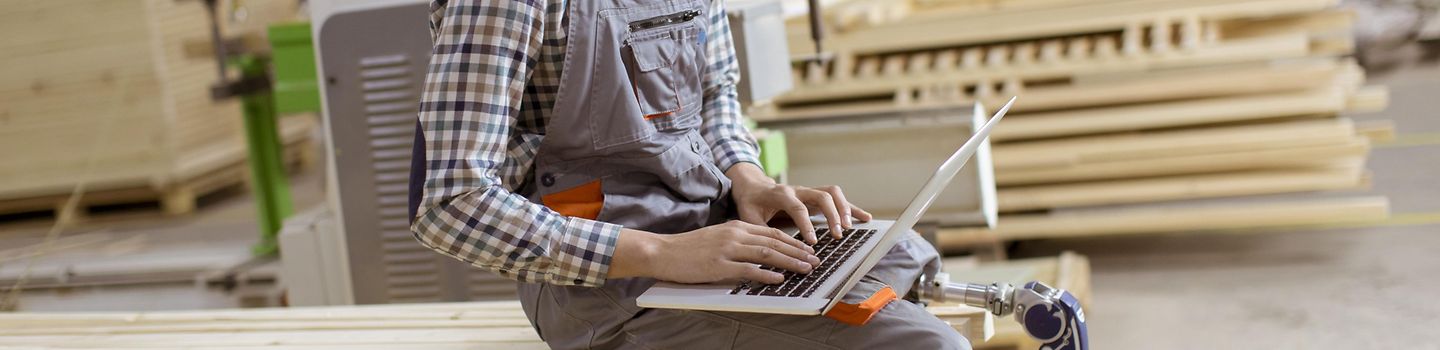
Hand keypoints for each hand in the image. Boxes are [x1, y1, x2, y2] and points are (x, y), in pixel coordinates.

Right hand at [611, 221, 819, 283]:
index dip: (794, 241)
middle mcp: (735, 234)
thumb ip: (738, 241)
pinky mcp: (719, 265)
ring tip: (806, 268)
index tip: (808, 249)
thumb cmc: (689, 248)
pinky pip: (748, 269)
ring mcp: (728, 249)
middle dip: (799, 251)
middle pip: (775, 241)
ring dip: (790, 262)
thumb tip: (759, 252)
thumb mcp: (717, 237)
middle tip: (815, 260)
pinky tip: (779, 279)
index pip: (772, 232)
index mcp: (736, 226)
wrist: (663, 251)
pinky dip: (766, 274)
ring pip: (767, 253)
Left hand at [725, 163, 872, 243]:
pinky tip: (864, 218)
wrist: (754, 185)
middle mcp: (798, 190)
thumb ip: (759, 230)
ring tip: (849, 227)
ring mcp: (809, 191)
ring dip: (844, 209)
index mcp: (781, 194)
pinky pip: (837, 199)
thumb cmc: (751, 202)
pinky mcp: (816, 196)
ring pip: (832, 193)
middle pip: (822, 196)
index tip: (812, 242)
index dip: (806, 224)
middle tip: (837, 234)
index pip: (798, 208)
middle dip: (832, 215)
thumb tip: (767, 250)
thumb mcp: (748, 215)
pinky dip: (851, 208)